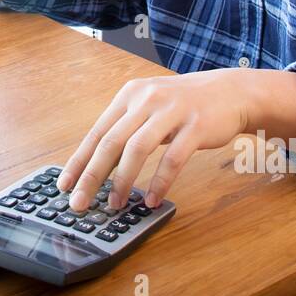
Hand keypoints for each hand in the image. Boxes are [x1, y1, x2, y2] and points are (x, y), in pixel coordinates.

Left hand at [56, 69, 250, 213]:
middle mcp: (146, 99)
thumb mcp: (150, 106)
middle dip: (92, 176)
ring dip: (123, 181)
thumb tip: (98, 164)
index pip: (97, 132)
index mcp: (130, 95)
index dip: (79, 161)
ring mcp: (171, 111)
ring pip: (137, 149)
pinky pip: (173, 158)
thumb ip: (126, 128)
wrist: (231, 92)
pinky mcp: (196, 125)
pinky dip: (160, 182)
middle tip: (80, 202)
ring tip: (116, 203)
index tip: (64, 185)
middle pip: (111, 141)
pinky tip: (152, 199)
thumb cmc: (185, 105)